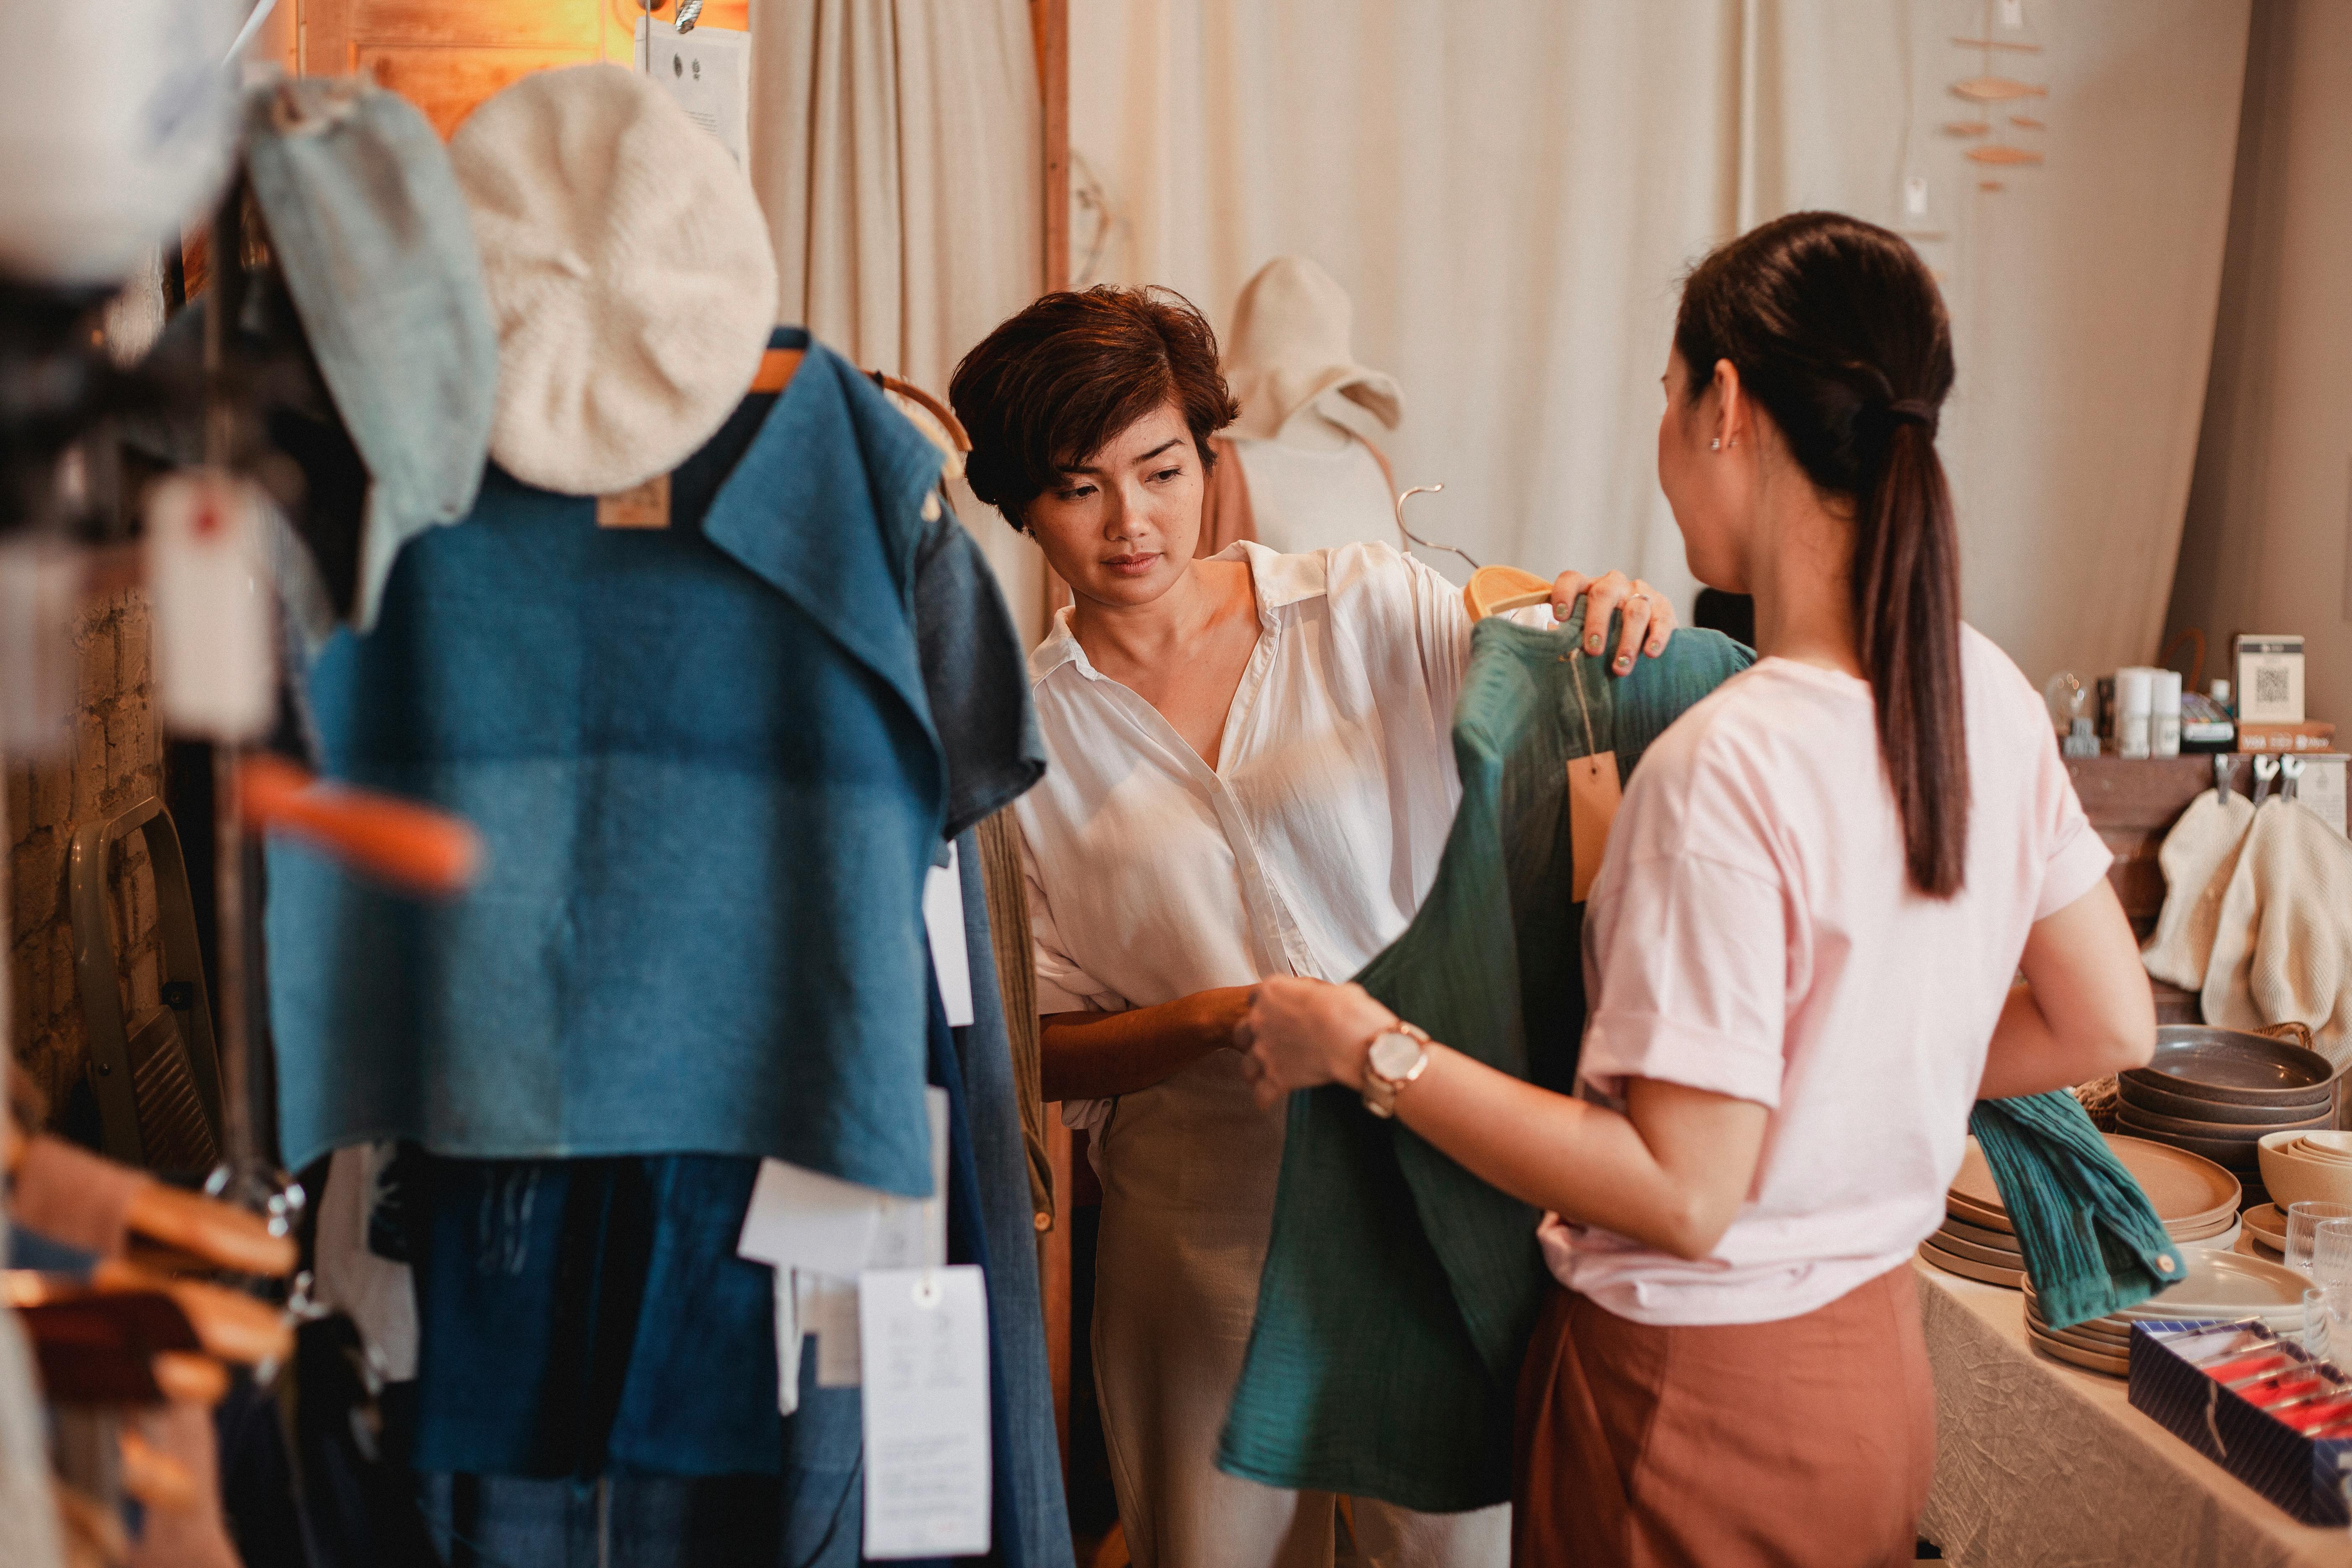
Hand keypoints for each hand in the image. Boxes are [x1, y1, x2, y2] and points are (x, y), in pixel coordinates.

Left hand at [1235, 978, 1397, 1109]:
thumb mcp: (1329, 989)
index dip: (1266, 1009)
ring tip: (1266, 1074)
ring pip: (1246, 1066)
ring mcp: (1264, 1051)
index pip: (1254, 998)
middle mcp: (1260, 1020)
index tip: (1276, 1015)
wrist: (1351, 1037)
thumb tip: (1321, 1000)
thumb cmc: (1346, 1011)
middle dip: (1252, 1040)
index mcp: (1271, 992)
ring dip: (1256, 1071)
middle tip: (1268, 1044)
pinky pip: (1261, 1094)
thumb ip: (1313, 994)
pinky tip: (1270, 1099)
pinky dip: (1265, 1098)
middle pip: (1241, 1033)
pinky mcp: (1275, 1078)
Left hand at [1548, 570, 1676, 674]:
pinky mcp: (1663, 607)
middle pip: (1603, 594)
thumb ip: (1570, 634)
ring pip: (1635, 611)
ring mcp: (1640, 593)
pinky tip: (1650, 653)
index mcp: (1588, 587)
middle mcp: (1614, 584)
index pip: (1572, 579)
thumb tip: (1552, 648)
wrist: (1644, 631)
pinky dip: (1657, 637)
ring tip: (1620, 666)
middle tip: (1593, 650)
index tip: (1559, 617)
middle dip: (1597, 623)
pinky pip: (1661, 620)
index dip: (1563, 594)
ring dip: (1627, 641)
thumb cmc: (1604, 633)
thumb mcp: (1585, 629)